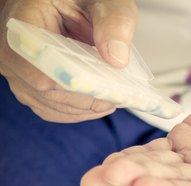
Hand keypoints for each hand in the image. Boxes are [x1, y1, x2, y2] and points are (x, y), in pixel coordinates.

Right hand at [0, 0, 136, 121]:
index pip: (41, 66)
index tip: (104, 93)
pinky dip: (75, 111)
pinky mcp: (28, 83)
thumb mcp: (104, 1)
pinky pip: (49, 107)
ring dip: (83, 109)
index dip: (73, 85)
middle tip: (116, 100)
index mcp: (24, 23)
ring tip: (110, 102)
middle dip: (86, 102)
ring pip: (48, 105)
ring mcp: (18, 70)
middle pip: (46, 92)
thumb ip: (113, 23)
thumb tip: (117, 60)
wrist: (68, 3)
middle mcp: (14, 50)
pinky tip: (96, 104)